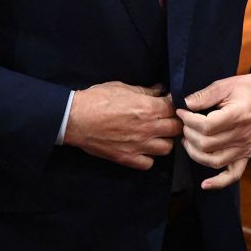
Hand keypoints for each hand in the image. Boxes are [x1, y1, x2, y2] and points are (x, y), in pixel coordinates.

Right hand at [63, 81, 180, 169]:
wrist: (75, 118)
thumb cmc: (97, 99)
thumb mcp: (122, 87)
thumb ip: (144, 91)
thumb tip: (159, 89)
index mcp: (148, 108)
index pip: (174, 108)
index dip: (174, 104)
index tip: (170, 104)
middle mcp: (147, 128)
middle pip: (176, 129)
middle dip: (174, 122)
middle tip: (166, 119)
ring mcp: (139, 145)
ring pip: (167, 148)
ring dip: (164, 140)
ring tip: (156, 135)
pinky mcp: (127, 158)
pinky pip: (148, 163)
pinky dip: (149, 157)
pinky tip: (143, 149)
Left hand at [178, 73, 250, 189]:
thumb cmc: (249, 89)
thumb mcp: (226, 84)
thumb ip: (205, 95)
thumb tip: (185, 103)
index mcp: (237, 116)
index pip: (206, 126)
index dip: (188, 120)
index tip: (182, 112)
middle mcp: (241, 136)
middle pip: (206, 144)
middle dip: (189, 133)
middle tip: (184, 123)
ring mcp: (244, 148)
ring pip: (214, 161)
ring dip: (195, 153)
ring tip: (188, 140)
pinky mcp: (246, 155)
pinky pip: (233, 175)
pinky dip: (218, 182)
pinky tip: (205, 184)